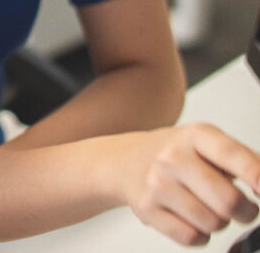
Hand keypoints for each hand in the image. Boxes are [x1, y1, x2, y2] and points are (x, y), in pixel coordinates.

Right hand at [120, 123, 259, 245]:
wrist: (125, 161)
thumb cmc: (175, 154)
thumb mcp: (206, 143)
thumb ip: (243, 160)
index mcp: (194, 136)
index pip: (231, 155)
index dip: (255, 174)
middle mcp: (172, 157)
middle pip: (228, 201)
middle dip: (245, 211)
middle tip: (241, 208)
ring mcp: (157, 184)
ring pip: (212, 224)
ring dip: (219, 223)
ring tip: (207, 208)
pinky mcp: (147, 209)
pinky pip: (192, 238)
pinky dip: (200, 235)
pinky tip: (192, 219)